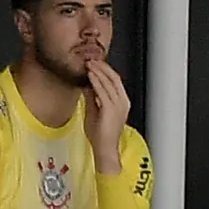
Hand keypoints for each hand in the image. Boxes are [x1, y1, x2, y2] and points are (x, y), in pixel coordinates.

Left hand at [79, 57, 130, 177]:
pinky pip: (103, 91)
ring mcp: (118, 105)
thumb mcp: (94, 111)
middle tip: (92, 59)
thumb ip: (92, 98)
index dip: (105, 70)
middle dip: (102, 67)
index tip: (95, 63)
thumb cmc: (100, 134)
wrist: (105, 148)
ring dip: (98, 71)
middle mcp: (122, 102)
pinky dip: (97, 81)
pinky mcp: (110, 109)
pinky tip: (90, 75)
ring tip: (89, 63)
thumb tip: (86, 85)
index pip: (115, 82)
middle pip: (114, 78)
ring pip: (109, 82)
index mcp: (121, 103)